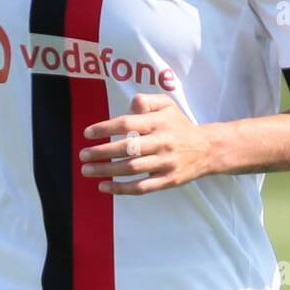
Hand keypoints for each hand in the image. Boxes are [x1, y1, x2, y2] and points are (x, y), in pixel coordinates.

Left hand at [79, 93, 215, 194]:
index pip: (127, 123)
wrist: (207, 149)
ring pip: (132, 169)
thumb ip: (147, 100)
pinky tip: (104, 187)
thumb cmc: (179, 125)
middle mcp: (162, 142)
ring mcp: (165, 163)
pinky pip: (141, 187)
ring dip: (107, 171)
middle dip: (102, 152)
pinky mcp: (167, 181)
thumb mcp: (167, 105)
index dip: (105, 128)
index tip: (87, 133)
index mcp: (159, 122)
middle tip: (83, 155)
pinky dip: (121, 189)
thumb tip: (130, 105)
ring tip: (87, 170)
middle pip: (127, 148)